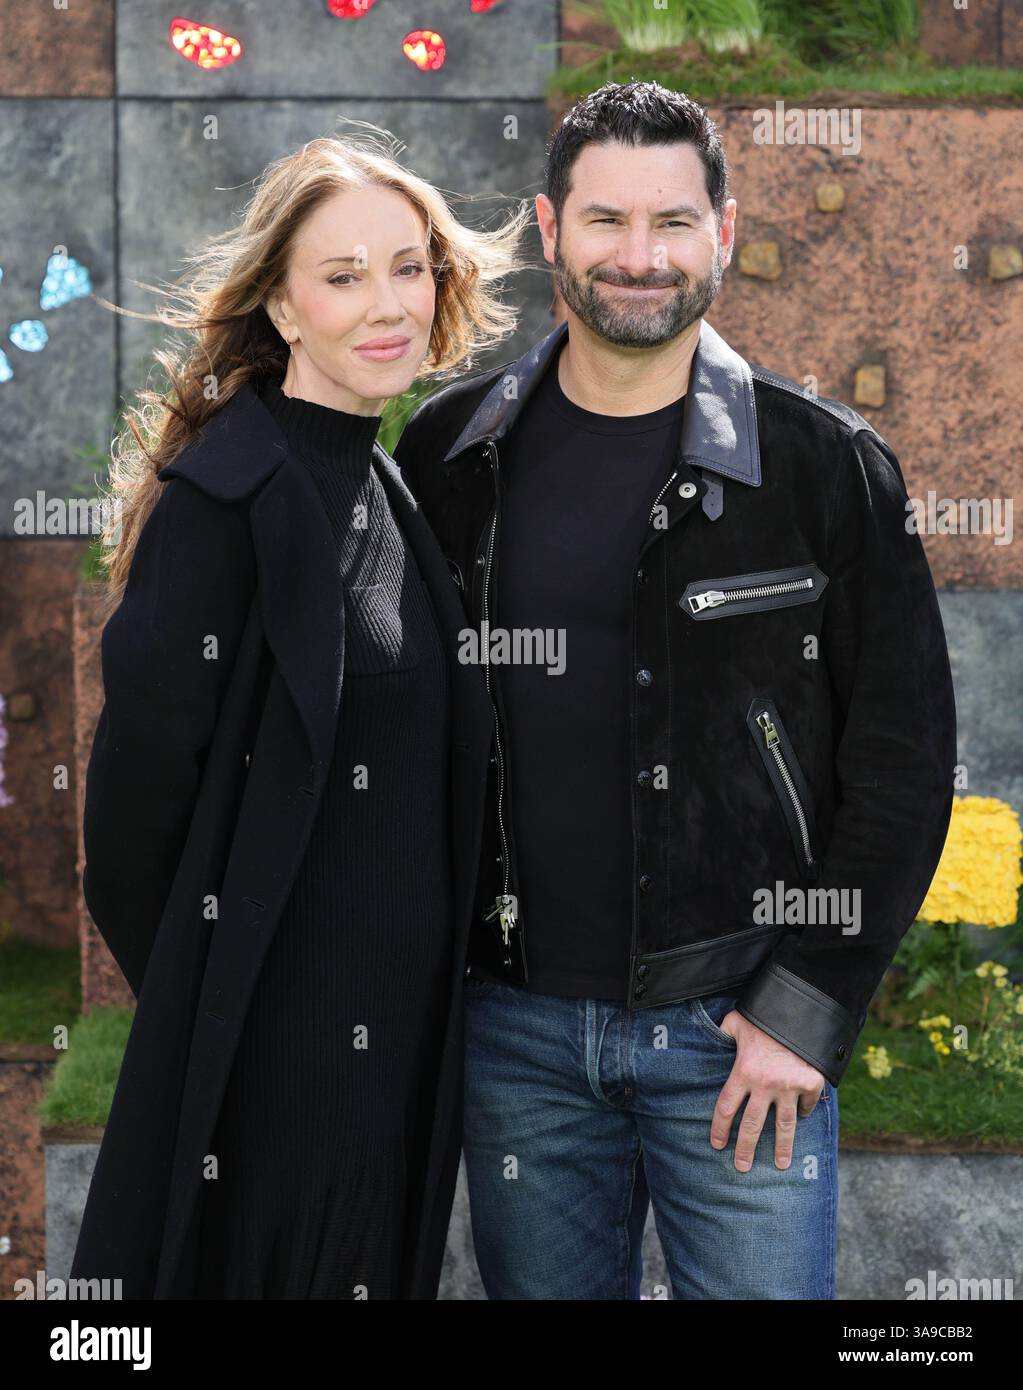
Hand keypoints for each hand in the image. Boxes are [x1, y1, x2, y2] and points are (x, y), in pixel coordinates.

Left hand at [709, 1011, 825, 1171]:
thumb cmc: (764, 1015)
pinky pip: (807, 1106)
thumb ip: (724, 1034)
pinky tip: (801, 1122)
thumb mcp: (736, 1021)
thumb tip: (712, 1039)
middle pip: (752, 1125)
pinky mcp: (811, 1084)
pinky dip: (805, 1113)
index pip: (726, 1108)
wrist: (801, 1010)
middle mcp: (765, 1084)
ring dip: (781, 1148)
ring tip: (780, 1165)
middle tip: (742, 1167)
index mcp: (743, 1071)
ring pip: (784, 1126)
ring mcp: (789, 1086)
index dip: (720, 1129)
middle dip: (746, 1149)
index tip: (717, 1145)